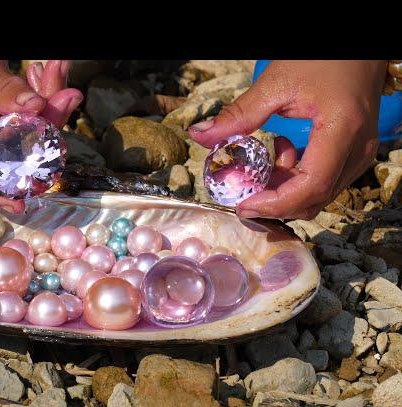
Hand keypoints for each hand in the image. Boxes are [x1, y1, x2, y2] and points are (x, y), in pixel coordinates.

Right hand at [0, 60, 82, 213]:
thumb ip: (3, 90)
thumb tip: (37, 109)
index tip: (19, 203)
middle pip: (5, 154)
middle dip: (40, 133)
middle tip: (66, 103)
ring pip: (20, 136)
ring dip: (47, 111)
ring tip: (65, 89)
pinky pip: (22, 119)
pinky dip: (39, 100)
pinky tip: (50, 77)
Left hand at [188, 60, 386, 219]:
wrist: (359, 48)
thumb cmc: (323, 57)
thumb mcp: (277, 83)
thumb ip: (239, 114)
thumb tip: (199, 135)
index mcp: (342, 131)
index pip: (311, 186)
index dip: (275, 203)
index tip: (244, 205)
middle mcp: (357, 151)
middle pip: (314, 198)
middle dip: (275, 203)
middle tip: (243, 193)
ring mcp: (359, 154)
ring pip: (318, 194)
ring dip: (283, 190)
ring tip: (260, 165)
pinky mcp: (353, 153)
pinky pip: (323, 181)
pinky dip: (295, 178)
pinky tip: (280, 150)